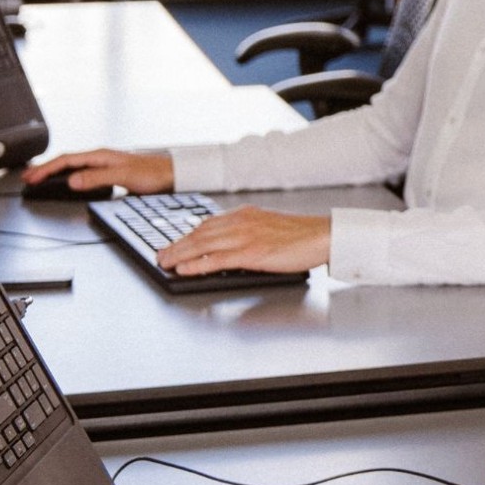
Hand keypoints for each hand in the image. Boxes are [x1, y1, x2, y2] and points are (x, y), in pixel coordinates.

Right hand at [22, 149, 173, 194]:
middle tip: (27, 177)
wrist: (172, 175)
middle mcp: (101, 158)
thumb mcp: (124, 176)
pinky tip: (66, 181)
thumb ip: (98, 177)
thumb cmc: (153, 173)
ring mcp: (105, 164)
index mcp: (101, 156)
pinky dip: (68, 176)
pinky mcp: (110, 173)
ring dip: (55, 172)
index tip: (32, 177)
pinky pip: (82, 172)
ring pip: (73, 166)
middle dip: (45, 168)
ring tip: (39, 178)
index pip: (66, 160)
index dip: (47, 169)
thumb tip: (73, 180)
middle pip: (66, 161)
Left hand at [155, 206, 330, 274]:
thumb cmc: (302, 235)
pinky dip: (197, 264)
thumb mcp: (269, 227)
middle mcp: (242, 222)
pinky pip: (217, 259)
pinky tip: (184, 269)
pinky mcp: (252, 253)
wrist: (323, 235)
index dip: (187, 235)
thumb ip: (249, 232)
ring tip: (165, 262)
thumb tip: (231, 248)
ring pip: (202, 244)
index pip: (208, 224)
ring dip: (179, 254)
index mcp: (246, 215)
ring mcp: (246, 237)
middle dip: (176, 245)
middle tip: (161, 255)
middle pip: (199, 233)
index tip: (175, 243)